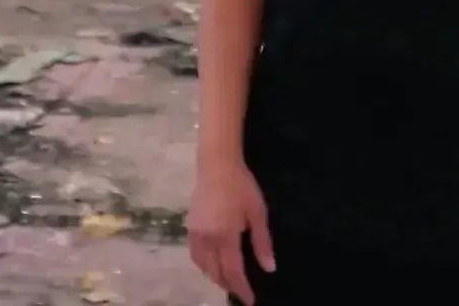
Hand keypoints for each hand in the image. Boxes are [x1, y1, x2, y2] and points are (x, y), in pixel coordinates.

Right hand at [186, 157, 275, 303]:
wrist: (216, 165)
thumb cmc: (242, 187)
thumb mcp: (258, 213)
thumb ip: (262, 243)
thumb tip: (269, 268)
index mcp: (225, 236)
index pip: (233, 272)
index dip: (242, 289)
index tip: (250, 300)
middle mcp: (207, 239)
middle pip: (215, 273)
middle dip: (228, 285)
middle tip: (241, 290)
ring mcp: (195, 234)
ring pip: (202, 266)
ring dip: (215, 276)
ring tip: (228, 280)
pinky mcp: (189, 227)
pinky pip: (195, 255)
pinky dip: (204, 265)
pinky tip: (213, 263)